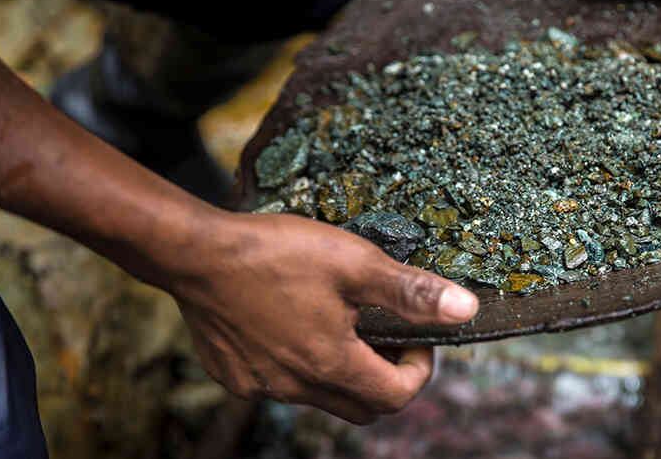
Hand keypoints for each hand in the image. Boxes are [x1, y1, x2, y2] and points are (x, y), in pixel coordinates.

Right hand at [163, 213, 478, 424]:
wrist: (194, 253)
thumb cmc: (274, 254)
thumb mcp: (354, 262)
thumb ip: (411, 291)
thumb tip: (466, 309)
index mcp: (332, 365)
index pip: (398, 396)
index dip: (420, 368)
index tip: (417, 337)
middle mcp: (296, 387)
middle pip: (362, 406)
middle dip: (386, 377)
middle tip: (385, 333)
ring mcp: (261, 385)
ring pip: (320, 396)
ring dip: (342, 370)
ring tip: (338, 320)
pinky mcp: (233, 375)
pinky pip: (279, 383)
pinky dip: (297, 363)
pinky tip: (290, 321)